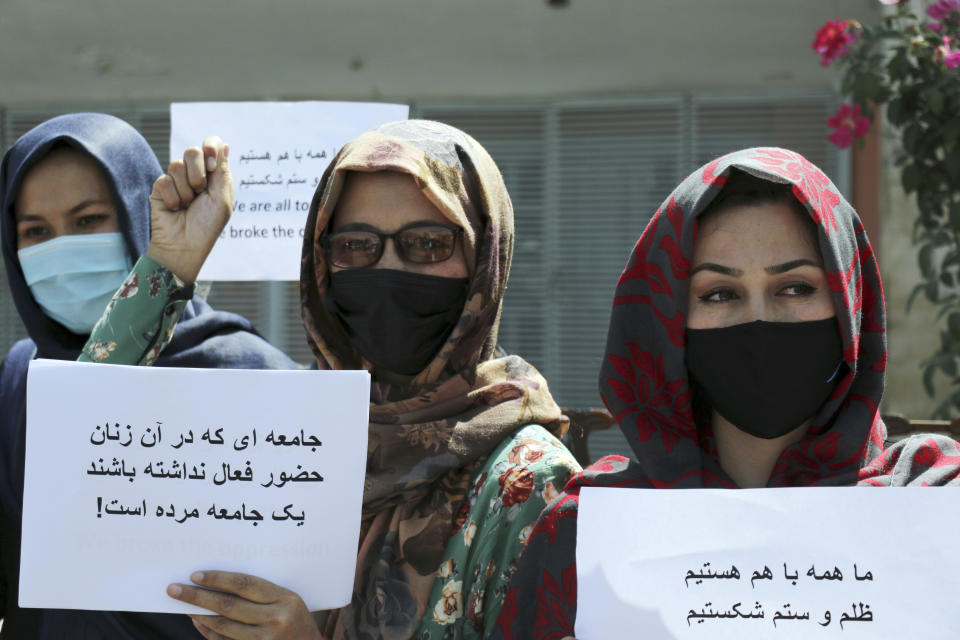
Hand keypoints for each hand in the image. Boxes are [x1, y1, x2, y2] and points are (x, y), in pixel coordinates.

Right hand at [146, 137, 232, 283]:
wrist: (184, 246)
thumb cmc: (207, 226)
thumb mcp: (222, 198)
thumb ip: (221, 170)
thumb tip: (225, 144)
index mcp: (215, 175)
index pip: (213, 145)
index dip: (211, 147)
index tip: (211, 164)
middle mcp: (196, 174)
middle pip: (193, 151)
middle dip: (198, 174)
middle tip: (200, 193)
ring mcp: (177, 180)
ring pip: (176, 164)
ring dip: (185, 190)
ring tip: (187, 205)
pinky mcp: (160, 187)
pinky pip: (164, 180)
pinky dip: (172, 197)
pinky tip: (175, 209)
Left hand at [167, 571, 321, 639]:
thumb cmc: (297, 621)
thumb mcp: (287, 601)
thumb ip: (259, 593)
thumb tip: (217, 584)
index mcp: (285, 599)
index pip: (245, 584)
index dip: (218, 579)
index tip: (195, 574)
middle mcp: (276, 619)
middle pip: (229, 606)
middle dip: (198, 596)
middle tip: (175, 589)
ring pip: (224, 626)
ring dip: (200, 615)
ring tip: (183, 605)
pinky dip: (209, 632)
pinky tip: (198, 621)